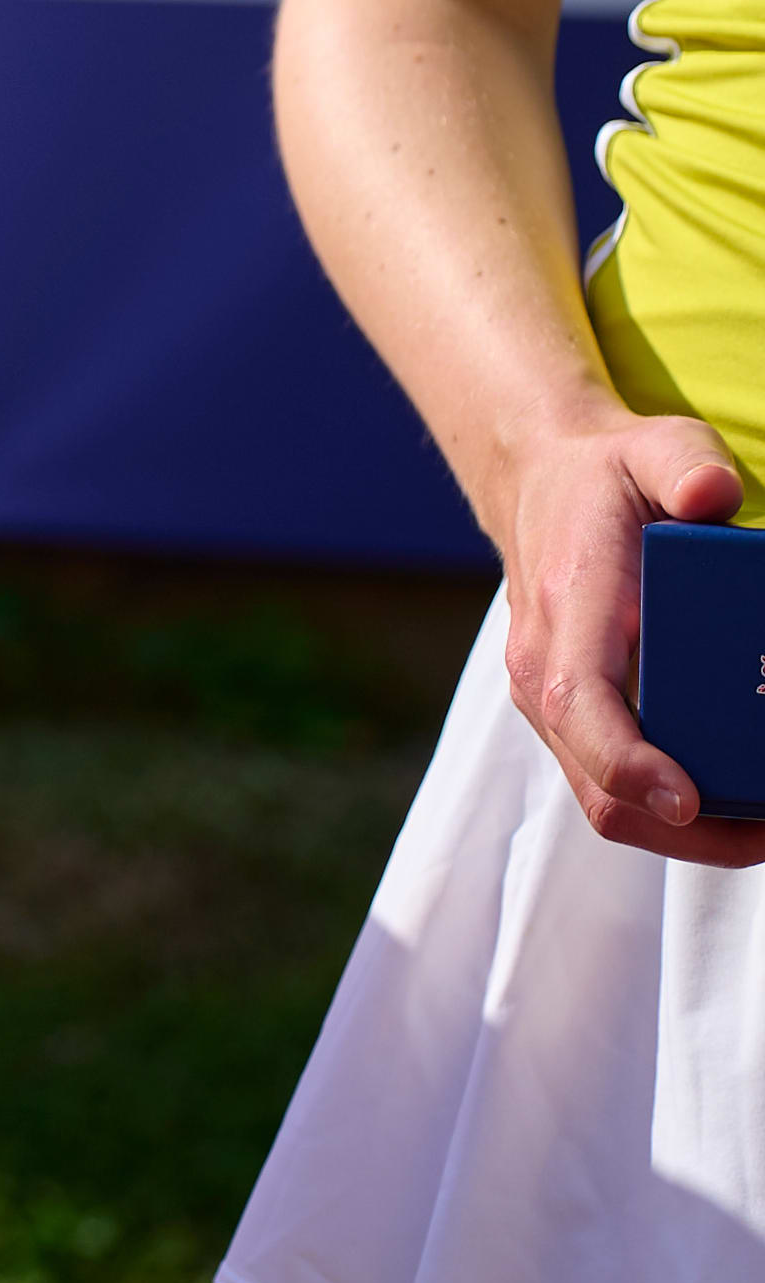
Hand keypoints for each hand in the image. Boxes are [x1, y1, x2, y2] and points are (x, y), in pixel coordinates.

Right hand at [498, 410, 764, 865]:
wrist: (539, 483)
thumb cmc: (606, 475)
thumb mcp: (652, 446)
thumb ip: (685, 464)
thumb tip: (713, 496)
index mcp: (568, 611)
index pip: (580, 702)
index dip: (628, 761)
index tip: (687, 798)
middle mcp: (546, 671)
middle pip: (601, 788)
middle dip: (692, 832)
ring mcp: (553, 703)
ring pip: (609, 804)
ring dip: (693, 836)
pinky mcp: (572, 719)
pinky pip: (615, 790)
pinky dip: (679, 818)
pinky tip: (743, 808)